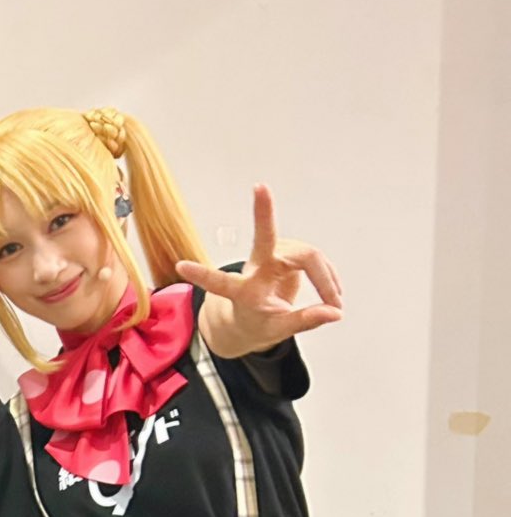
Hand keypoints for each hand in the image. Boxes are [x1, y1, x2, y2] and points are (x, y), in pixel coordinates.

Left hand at [175, 185, 342, 352]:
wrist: (254, 317)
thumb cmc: (257, 324)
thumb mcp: (277, 330)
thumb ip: (304, 322)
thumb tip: (334, 313)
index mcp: (242, 290)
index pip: (221, 283)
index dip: (202, 275)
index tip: (181, 266)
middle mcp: (256, 265)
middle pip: (265, 238)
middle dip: (262, 212)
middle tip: (259, 187)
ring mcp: (275, 254)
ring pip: (310, 257)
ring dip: (326, 281)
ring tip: (336, 305)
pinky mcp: (291, 251)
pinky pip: (317, 261)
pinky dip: (328, 279)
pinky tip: (332, 294)